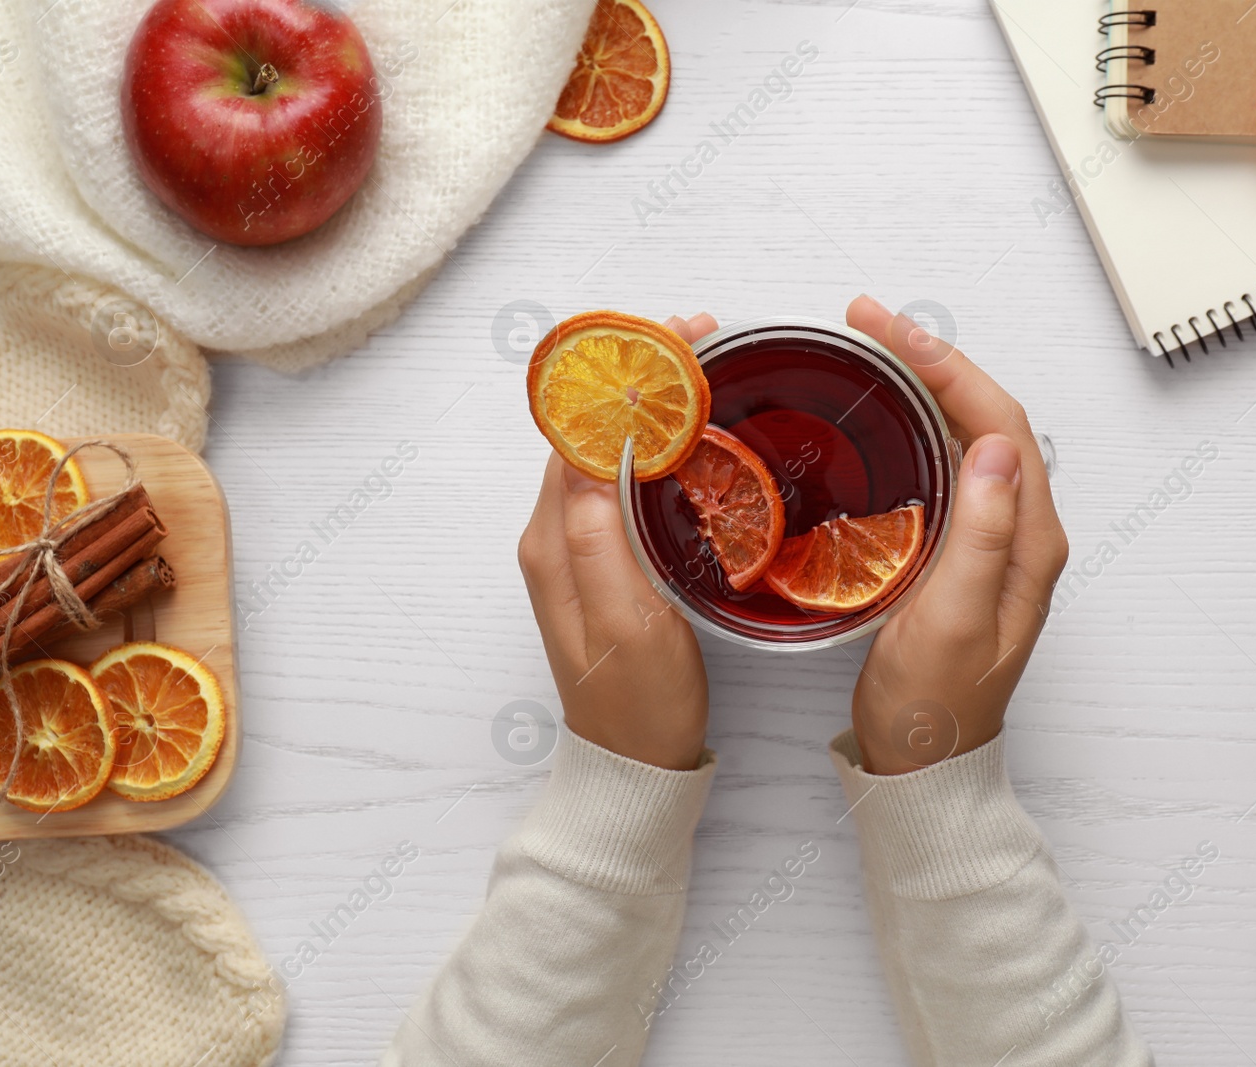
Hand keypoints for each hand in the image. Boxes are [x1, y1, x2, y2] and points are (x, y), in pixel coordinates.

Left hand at [516, 313, 719, 770]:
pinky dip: (650, 449)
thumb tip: (592, 459)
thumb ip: (600, 542)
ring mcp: (573, 550)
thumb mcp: (627, 624)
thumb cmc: (639, 702)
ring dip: (646, 409)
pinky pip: (617, 487)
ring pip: (604, 456)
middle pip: (588, 434)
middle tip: (701, 343)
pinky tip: (687, 442)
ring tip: (700, 375)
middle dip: (638, 381)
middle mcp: (553, 537)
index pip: (579, 434)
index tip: (677, 343)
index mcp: (554, 542)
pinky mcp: (599, 564)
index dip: (624, 381)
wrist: (636, 763)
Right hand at [843, 296, 1068, 773]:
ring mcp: (992, 540)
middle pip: (986, 416)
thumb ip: (981, 537)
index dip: (947, 367)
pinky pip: (947, 466)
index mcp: (1029, 542)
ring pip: (967, 434)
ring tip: (873, 347)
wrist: (923, 761)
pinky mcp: (961, 550)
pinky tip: (884, 416)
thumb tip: (996, 448)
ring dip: (924, 383)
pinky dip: (916, 424)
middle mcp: (1020, 532)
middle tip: (868, 321)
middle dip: (931, 358)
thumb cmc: (933, 705)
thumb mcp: (952, 622)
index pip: (1000, 424)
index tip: (891, 332)